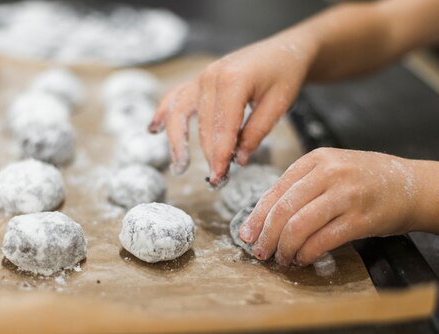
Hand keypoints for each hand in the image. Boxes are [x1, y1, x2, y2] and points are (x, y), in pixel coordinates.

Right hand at [149, 31, 317, 184]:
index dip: (221, 157)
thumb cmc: (284, 74)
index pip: (223, 129)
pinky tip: (154, 129)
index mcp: (233, 81)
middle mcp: (211, 77)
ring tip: (179, 166)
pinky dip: (163, 113)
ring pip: (181, 114)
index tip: (220, 179)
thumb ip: (256, 132)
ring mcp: (202, 77)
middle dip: (208, 156)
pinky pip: (175, 97)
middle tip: (215, 181)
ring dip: (178, 142)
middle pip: (203, 126)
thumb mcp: (279, 104)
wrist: (284, 49)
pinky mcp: (199, 80)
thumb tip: (239, 160)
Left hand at [238, 148, 420, 265]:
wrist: (414, 185)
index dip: (257, 216)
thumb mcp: (332, 170)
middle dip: (266, 235)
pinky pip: (324, 240)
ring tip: (281, 258)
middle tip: (259, 252)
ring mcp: (347, 194)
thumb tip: (264, 219)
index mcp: (316, 159)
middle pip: (283, 209)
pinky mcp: (362, 218)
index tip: (246, 234)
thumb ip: (301, 187)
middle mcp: (330, 173)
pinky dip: (307, 253)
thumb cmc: (366, 181)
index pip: (276, 190)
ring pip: (299, 225)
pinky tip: (302, 259)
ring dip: (285, 247)